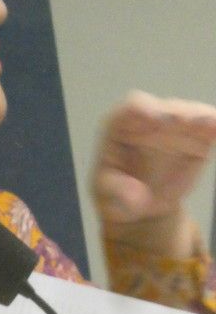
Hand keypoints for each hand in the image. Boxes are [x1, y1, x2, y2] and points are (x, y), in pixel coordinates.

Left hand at [93, 90, 215, 257]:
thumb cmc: (117, 194)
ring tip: (209, 125)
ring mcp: (176, 126)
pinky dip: (215, 126)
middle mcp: (151, 119)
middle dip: (175, 114)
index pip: (133, 107)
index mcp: (122, 126)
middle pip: (166, 109)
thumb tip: (137, 197)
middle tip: (182, 121)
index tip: (153, 118)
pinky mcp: (198, 138)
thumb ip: (117, 192)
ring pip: (192, 114)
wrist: (141, 205)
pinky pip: (210, 127)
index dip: (143, 109)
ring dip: (200, 118)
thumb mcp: (107, 196)